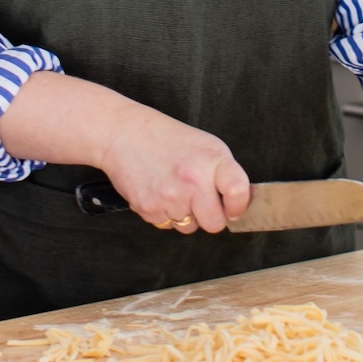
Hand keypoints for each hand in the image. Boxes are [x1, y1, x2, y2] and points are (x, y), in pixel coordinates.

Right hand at [0, 71, 249, 233]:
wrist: (123, 134)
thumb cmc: (164, 137)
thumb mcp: (204, 144)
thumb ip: (224, 173)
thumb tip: (238, 202)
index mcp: (212, 160)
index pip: (239, 193)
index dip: (238, 205)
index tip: (234, 206)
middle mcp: (193, 180)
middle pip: (215, 224)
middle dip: (209, 215)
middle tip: (199, 197)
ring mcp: (171, 198)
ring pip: (189, 227)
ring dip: (184, 214)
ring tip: (173, 187)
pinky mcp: (150, 210)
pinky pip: (167, 225)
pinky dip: (164, 213)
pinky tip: (158, 190)